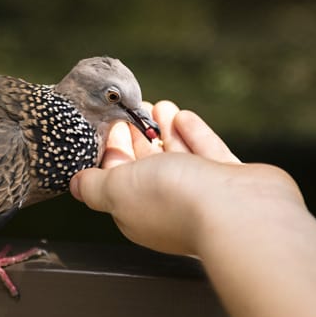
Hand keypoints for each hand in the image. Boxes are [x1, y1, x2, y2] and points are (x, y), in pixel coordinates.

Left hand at [70, 101, 303, 255]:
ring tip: (158, 104)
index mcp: (137, 211)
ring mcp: (202, 194)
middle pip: (148, 166)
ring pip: (178, 156)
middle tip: (133, 111)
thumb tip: (75, 185)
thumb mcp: (117, 189)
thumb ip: (95, 186)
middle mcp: (168, 204)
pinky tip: (183, 116)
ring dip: (165, 129)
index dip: (112, 150)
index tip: (111, 125)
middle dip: (138, 137)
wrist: (239, 212)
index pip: (118, 178)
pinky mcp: (230, 181)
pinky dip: (193, 134)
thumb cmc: (175, 201)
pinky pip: (207, 152)